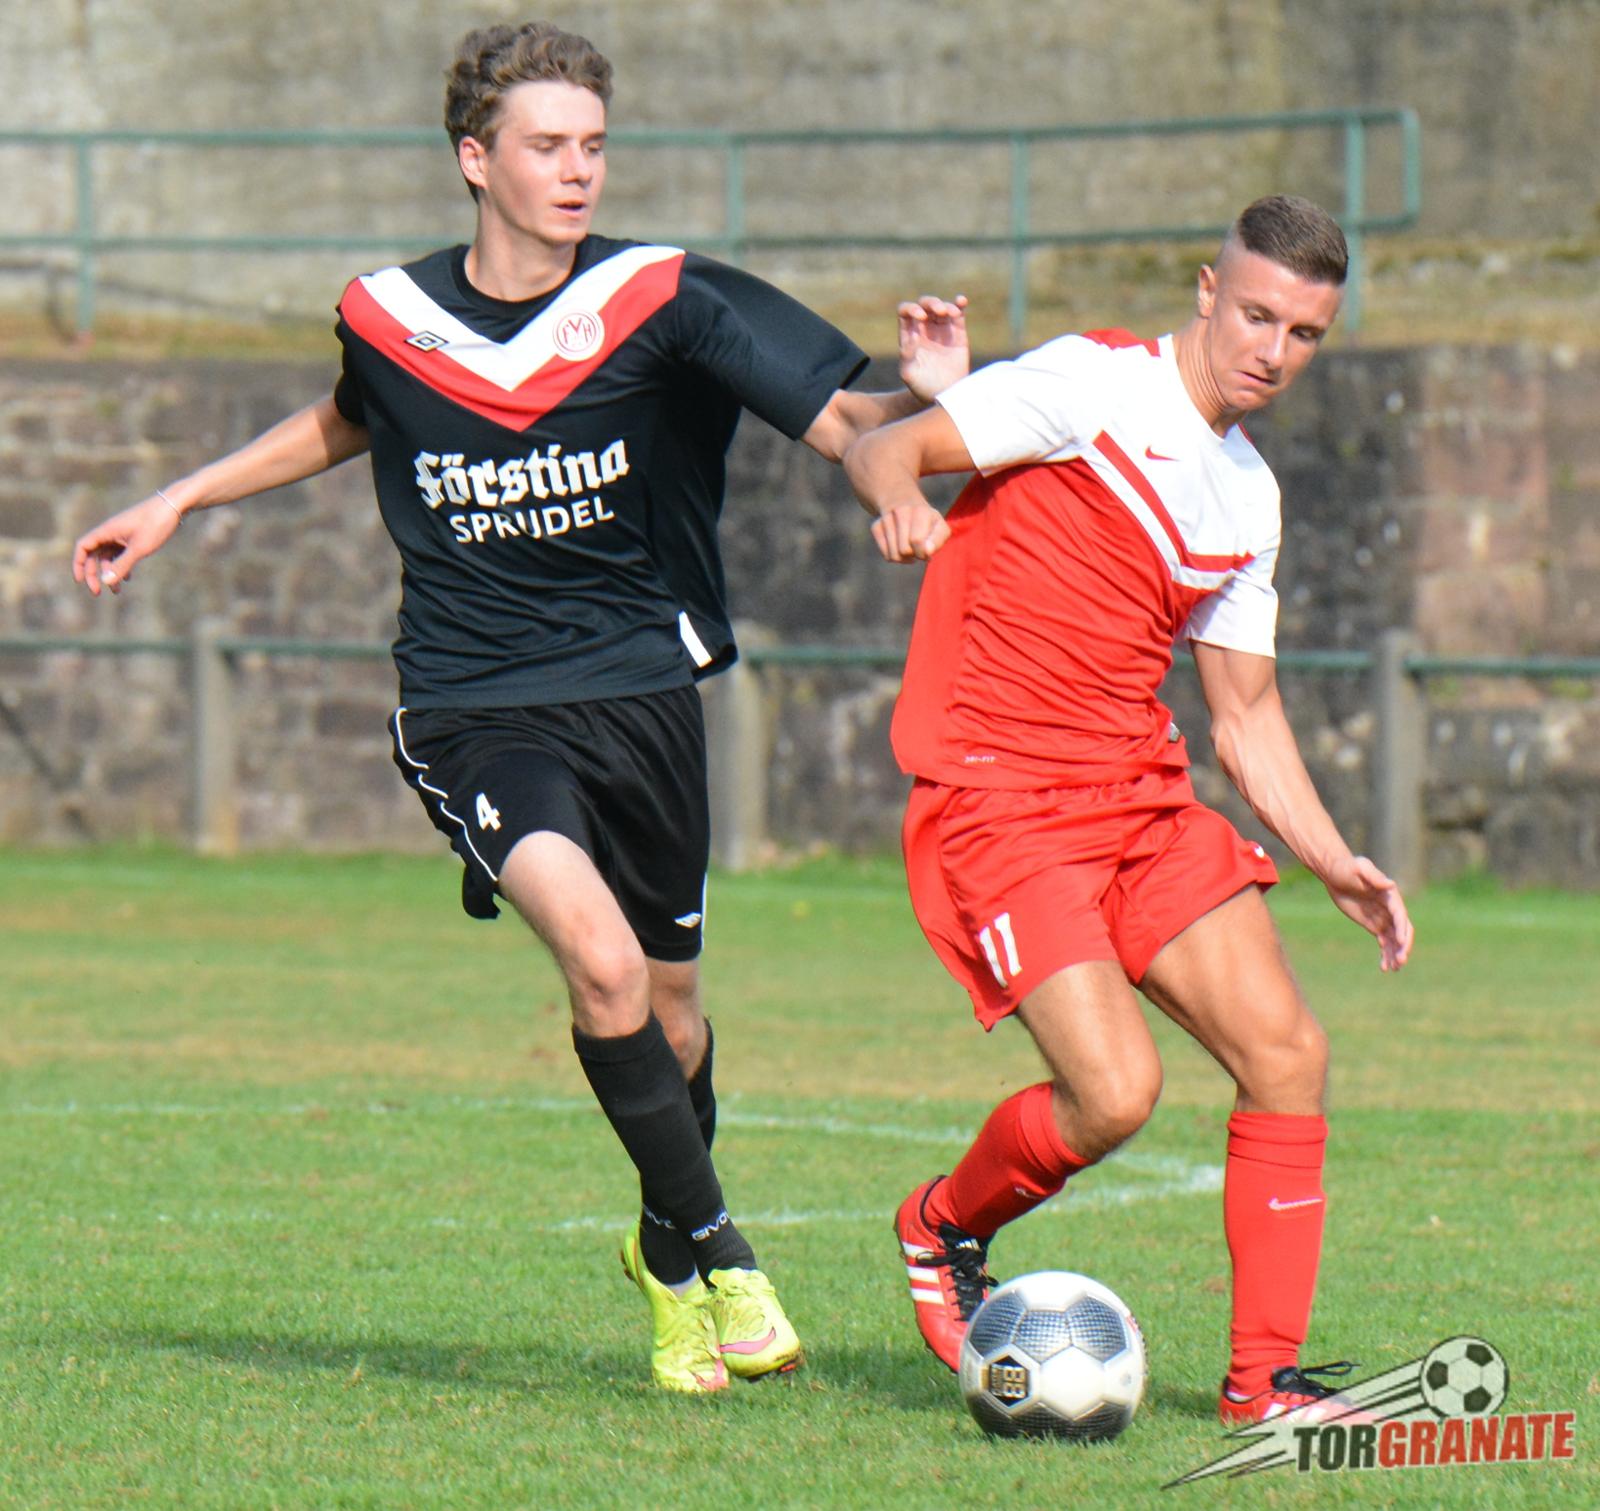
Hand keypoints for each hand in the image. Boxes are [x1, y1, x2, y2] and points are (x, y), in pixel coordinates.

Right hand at [72, 494, 182, 596]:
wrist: (174, 505)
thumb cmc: (156, 524)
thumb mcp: (139, 548)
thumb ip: (123, 565)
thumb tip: (105, 582)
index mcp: (106, 531)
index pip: (83, 547)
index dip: (78, 564)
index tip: (80, 581)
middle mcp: (111, 531)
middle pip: (93, 555)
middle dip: (93, 574)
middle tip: (98, 593)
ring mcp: (122, 533)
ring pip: (108, 556)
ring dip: (110, 573)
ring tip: (117, 591)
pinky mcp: (133, 536)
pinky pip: (120, 553)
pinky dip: (121, 565)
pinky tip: (129, 578)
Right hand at [871, 498, 949, 562]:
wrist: (903, 501)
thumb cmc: (926, 521)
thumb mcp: (940, 527)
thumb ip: (938, 540)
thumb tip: (927, 552)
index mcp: (920, 511)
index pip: (917, 540)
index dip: (923, 552)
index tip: (927, 550)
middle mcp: (902, 511)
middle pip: (904, 550)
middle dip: (913, 554)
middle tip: (918, 547)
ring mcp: (886, 518)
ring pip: (894, 555)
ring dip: (904, 558)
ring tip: (910, 547)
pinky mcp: (875, 527)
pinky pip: (886, 555)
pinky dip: (895, 556)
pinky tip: (900, 546)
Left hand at [898, 294, 968, 402]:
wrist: (942, 396)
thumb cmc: (921, 387)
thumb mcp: (909, 374)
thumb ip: (907, 355)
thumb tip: (913, 335)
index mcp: (909, 334)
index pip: (905, 312)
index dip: (911, 309)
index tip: (920, 317)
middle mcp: (924, 328)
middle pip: (924, 305)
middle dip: (931, 303)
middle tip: (939, 312)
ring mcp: (941, 329)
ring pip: (941, 307)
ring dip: (946, 305)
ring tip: (951, 314)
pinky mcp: (957, 333)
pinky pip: (958, 314)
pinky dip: (959, 304)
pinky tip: (961, 301)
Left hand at [1323, 854, 1413, 971]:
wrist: (1334, 873)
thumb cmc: (1346, 867)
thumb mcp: (1359, 868)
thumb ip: (1374, 876)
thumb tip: (1390, 884)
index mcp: (1390, 896)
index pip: (1400, 915)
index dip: (1402, 929)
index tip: (1401, 943)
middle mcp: (1390, 909)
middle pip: (1402, 930)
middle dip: (1403, 946)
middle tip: (1400, 961)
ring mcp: (1383, 918)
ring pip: (1394, 940)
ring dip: (1396, 954)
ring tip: (1393, 969)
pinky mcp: (1374, 925)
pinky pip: (1384, 942)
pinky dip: (1386, 954)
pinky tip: (1385, 968)